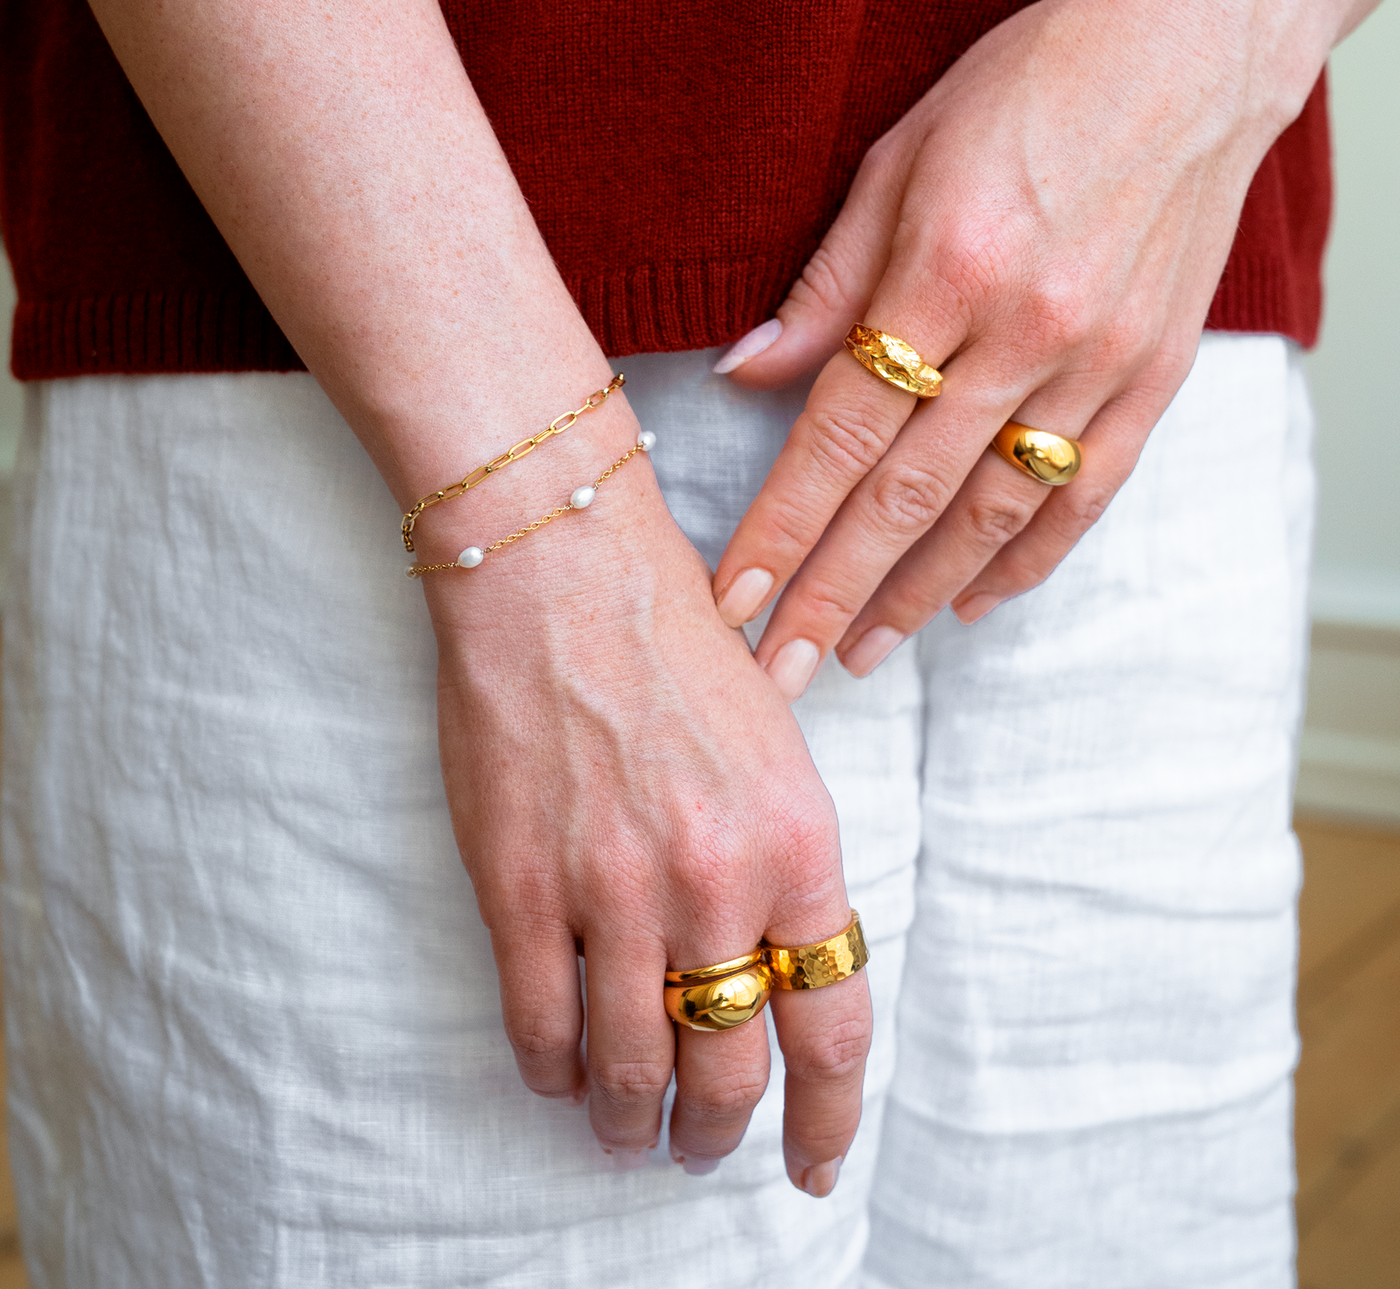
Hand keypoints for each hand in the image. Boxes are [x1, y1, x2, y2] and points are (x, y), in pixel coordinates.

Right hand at [421, 453, 869, 1193]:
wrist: (564, 574)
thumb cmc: (675, 641)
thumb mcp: (775, 745)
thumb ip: (781, 860)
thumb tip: (775, 961)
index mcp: (796, 841)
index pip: (833, 1023)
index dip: (827, 1116)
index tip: (813, 1164)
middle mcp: (717, 880)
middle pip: (730, 1065)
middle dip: (717, 1130)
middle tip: (702, 1147)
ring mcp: (615, 890)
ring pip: (634, 1066)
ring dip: (634, 1120)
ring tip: (630, 1132)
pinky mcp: (523, 888)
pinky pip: (540, 1026)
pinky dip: (555, 1072)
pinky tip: (562, 1077)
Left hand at [709, 0, 1318, 697]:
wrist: (1193, 53)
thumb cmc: (1028, 87)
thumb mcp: (900, 160)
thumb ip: (825, 286)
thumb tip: (742, 374)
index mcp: (948, 275)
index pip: (839, 436)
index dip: (780, 530)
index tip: (733, 604)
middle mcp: (1026, 335)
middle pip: (906, 499)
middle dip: (832, 596)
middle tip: (780, 671)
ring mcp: (1099, 366)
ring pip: (992, 515)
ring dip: (918, 596)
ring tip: (860, 652)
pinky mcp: (1153, 380)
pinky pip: (1084, 499)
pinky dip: (1025, 562)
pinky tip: (972, 606)